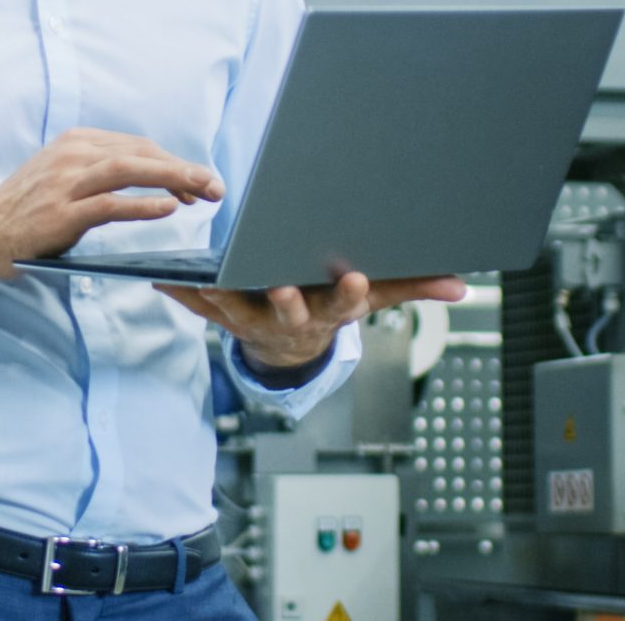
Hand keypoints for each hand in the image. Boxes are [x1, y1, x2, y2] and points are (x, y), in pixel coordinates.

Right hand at [0, 129, 222, 299]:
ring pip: (129, 170)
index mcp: (77, 143)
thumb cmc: (26, 211)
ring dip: (173, 179)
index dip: (173, 162)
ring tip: (203, 192)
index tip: (199, 181)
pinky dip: (142, 205)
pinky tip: (168, 209)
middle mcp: (72, 155)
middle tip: (215, 187)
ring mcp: (65, 183)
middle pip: (141, 153)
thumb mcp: (63, 178)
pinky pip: (109, 205)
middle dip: (183, 168)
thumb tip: (152, 179)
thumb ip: (101, 174)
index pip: (138, 146)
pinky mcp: (60, 213)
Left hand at [155, 273, 468, 373]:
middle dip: (287, 299)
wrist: (289, 347)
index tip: (354, 277)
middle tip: (282, 286)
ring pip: (239, 310)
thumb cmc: (330, 305)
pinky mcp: (224, 316)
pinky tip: (163, 277)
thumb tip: (461, 287)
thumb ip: (413, 289)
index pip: (346, 304)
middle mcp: (293, 318)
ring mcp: (256, 321)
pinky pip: (201, 308)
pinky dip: (183, 294)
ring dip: (223, 295)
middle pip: (291, 310)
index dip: (350, 293)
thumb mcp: (373, 297)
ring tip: (208, 277)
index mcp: (329, 310)